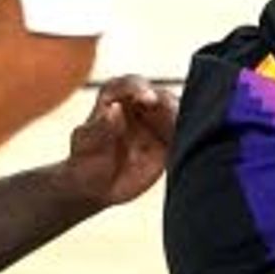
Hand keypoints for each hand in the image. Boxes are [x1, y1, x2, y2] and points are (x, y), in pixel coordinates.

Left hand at [61, 74, 177, 206]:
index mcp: (115, 96)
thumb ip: (100, 128)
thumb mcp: (86, 146)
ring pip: (178, 113)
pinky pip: (184, 136)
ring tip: (182, 132)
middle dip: (168, 104)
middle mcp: (140, 105)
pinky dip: (189, 137)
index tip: (147, 99)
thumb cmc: (85, 162)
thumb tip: (114, 109)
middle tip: (172, 114)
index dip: (140, 88)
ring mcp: (157, 123)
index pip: (131, 84)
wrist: (95, 189)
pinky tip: (189, 144)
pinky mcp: (170, 141)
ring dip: (182, 120)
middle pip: (161, 96)